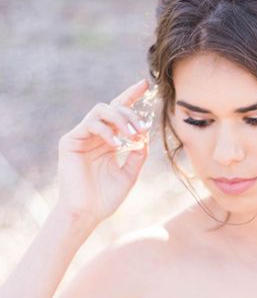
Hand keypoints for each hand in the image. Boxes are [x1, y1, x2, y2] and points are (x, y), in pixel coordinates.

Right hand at [56, 79, 151, 225]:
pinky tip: (116, 143)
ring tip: (132, 134)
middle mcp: (95, 135)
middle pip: (113, 108)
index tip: (145, 84)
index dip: (131, 96)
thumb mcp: (130, 174)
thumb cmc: (106, 198)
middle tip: (142, 127)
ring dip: (120, 118)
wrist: (87, 213)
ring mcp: (82, 136)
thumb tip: (145, 135)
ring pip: (101, 110)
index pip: (120, 112)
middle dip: (130, 113)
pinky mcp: (70, 141)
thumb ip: (138, 154)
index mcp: (109, 141)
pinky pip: (90, 124)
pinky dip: (106, 130)